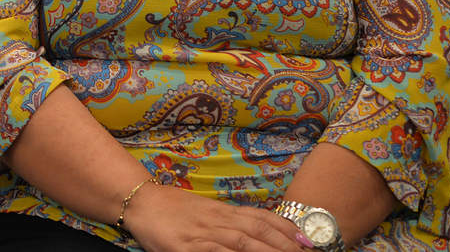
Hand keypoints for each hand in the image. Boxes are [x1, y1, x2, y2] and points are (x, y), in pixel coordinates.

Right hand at [124, 182, 310, 251]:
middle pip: (259, 232)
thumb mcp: (206, 211)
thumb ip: (230, 221)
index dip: (287, 230)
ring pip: (242, 243)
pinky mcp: (186, 248)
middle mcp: (218, 220)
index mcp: (224, 211)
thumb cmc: (174, 210)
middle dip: (286, 246)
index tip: (308, 242)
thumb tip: (260, 233)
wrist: (141, 202)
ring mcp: (203, 235)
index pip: (262, 218)